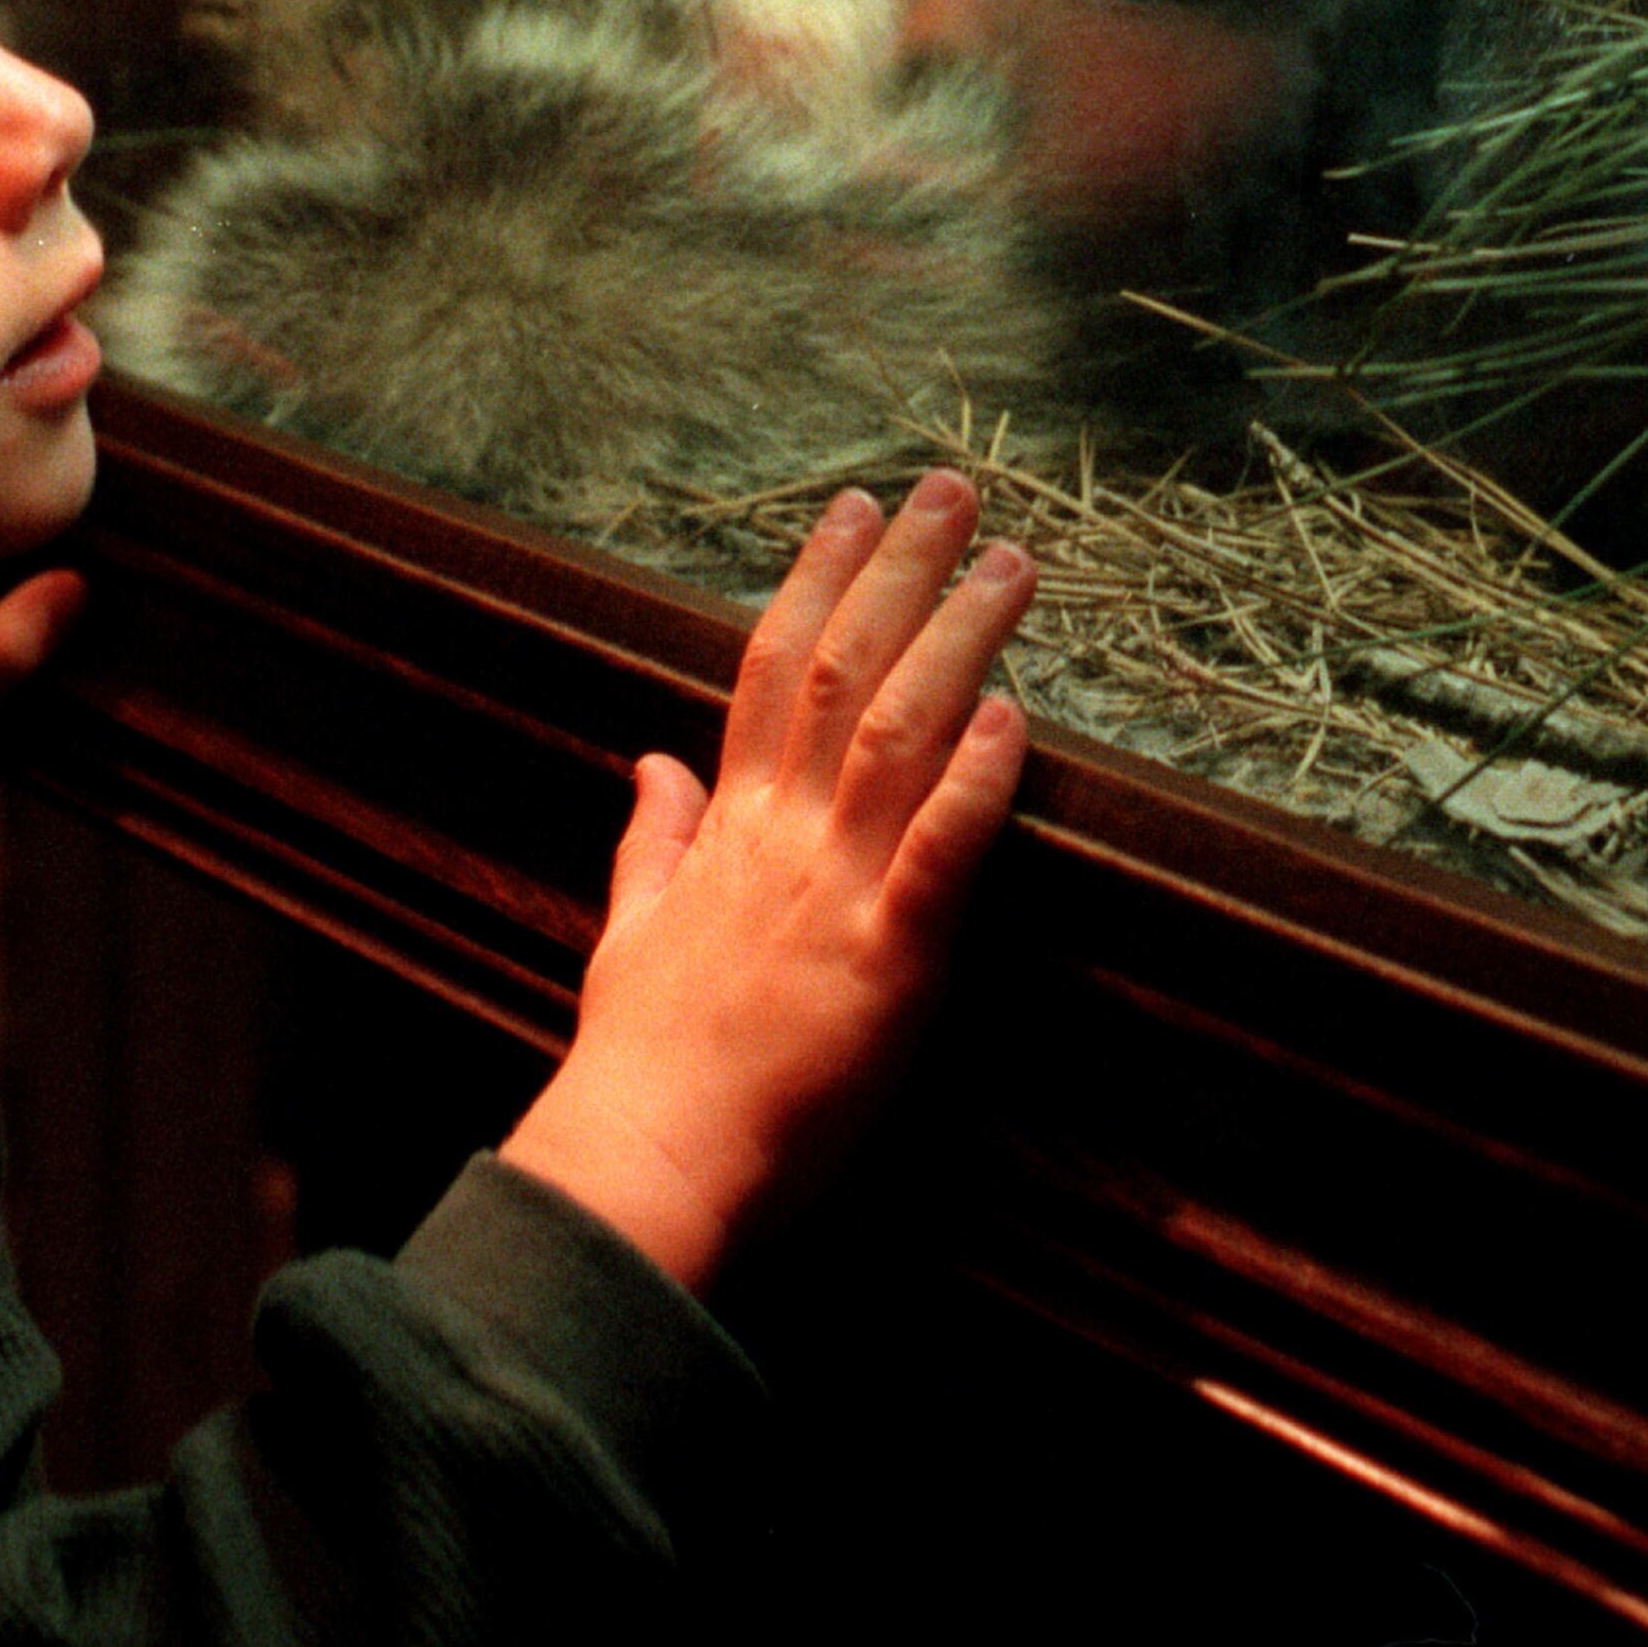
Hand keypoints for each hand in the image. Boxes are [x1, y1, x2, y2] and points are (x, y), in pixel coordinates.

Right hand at [495, 474, 1031, 1293]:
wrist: (651, 1157)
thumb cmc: (644, 1060)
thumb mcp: (633, 933)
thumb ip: (651, 841)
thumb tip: (651, 761)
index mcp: (730, 827)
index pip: (769, 667)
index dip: (815, 579)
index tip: (850, 508)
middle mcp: (783, 834)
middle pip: (843, 668)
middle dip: (899, 571)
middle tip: (950, 489)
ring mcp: (835, 888)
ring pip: (899, 731)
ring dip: (958, 639)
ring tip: (1011, 564)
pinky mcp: (888, 958)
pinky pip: (939, 852)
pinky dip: (976, 781)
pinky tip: (1014, 717)